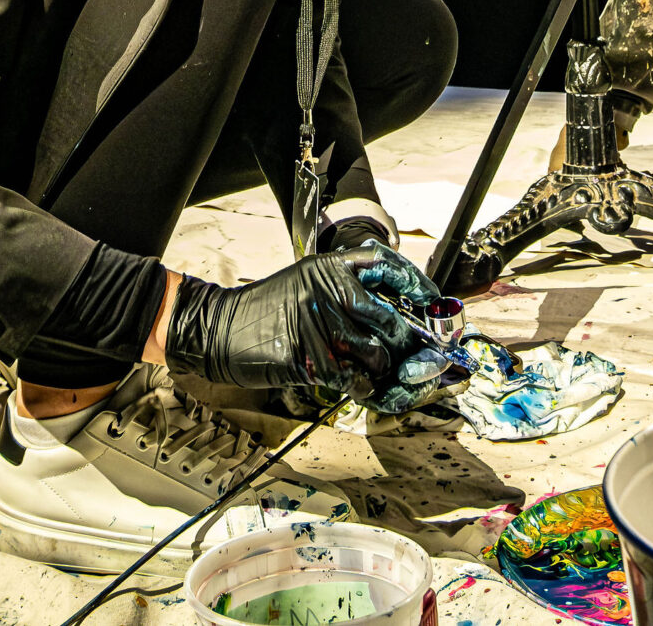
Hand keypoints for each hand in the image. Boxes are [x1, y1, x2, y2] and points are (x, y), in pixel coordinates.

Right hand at [163, 244, 436, 405]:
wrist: (221, 330)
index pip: (387, 265)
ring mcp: (324, 326)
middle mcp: (331, 292)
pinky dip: (365, 388)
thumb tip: (395, 312)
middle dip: (410, 344)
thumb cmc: (265, 309)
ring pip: (379, 353)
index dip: (416, 282)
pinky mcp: (315, 359)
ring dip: (385, 370)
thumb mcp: (305, 280)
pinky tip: (359, 384)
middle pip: (392, 319)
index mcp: (331, 268)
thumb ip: (345, 287)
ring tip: (376, 372)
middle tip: (419, 357)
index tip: (432, 300)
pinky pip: (357, 379)